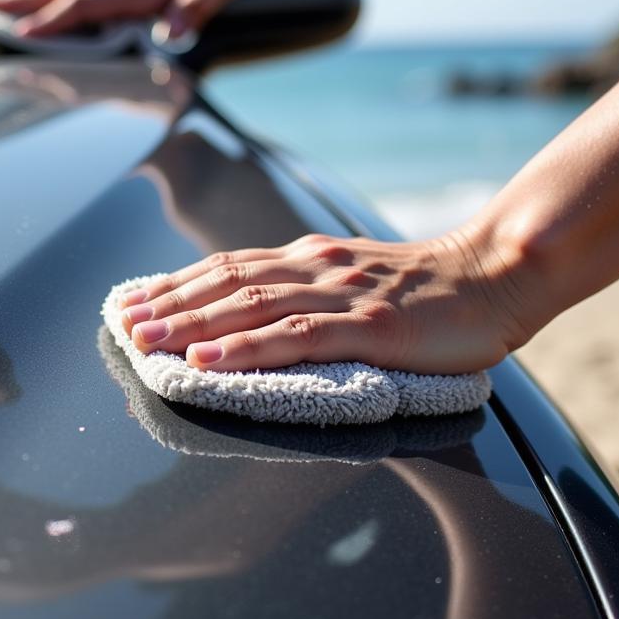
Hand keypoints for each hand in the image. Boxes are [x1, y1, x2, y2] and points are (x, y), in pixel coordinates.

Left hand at [120, 233, 529, 374]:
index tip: (136, 301)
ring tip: (147, 340)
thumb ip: (310, 290)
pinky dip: (247, 348)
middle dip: (171, 305)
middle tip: (124, 325)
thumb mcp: (357, 280)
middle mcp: (317, 267)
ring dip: (192, 324)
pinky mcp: (370, 328)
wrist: (494, 275)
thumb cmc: (428, 289)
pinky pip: (297, 337)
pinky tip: (210, 360)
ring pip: (251, 306)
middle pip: (228, 283)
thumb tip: (257, 313)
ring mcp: (343, 295)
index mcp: (312, 257)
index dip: (178, 283)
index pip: (230, 266)